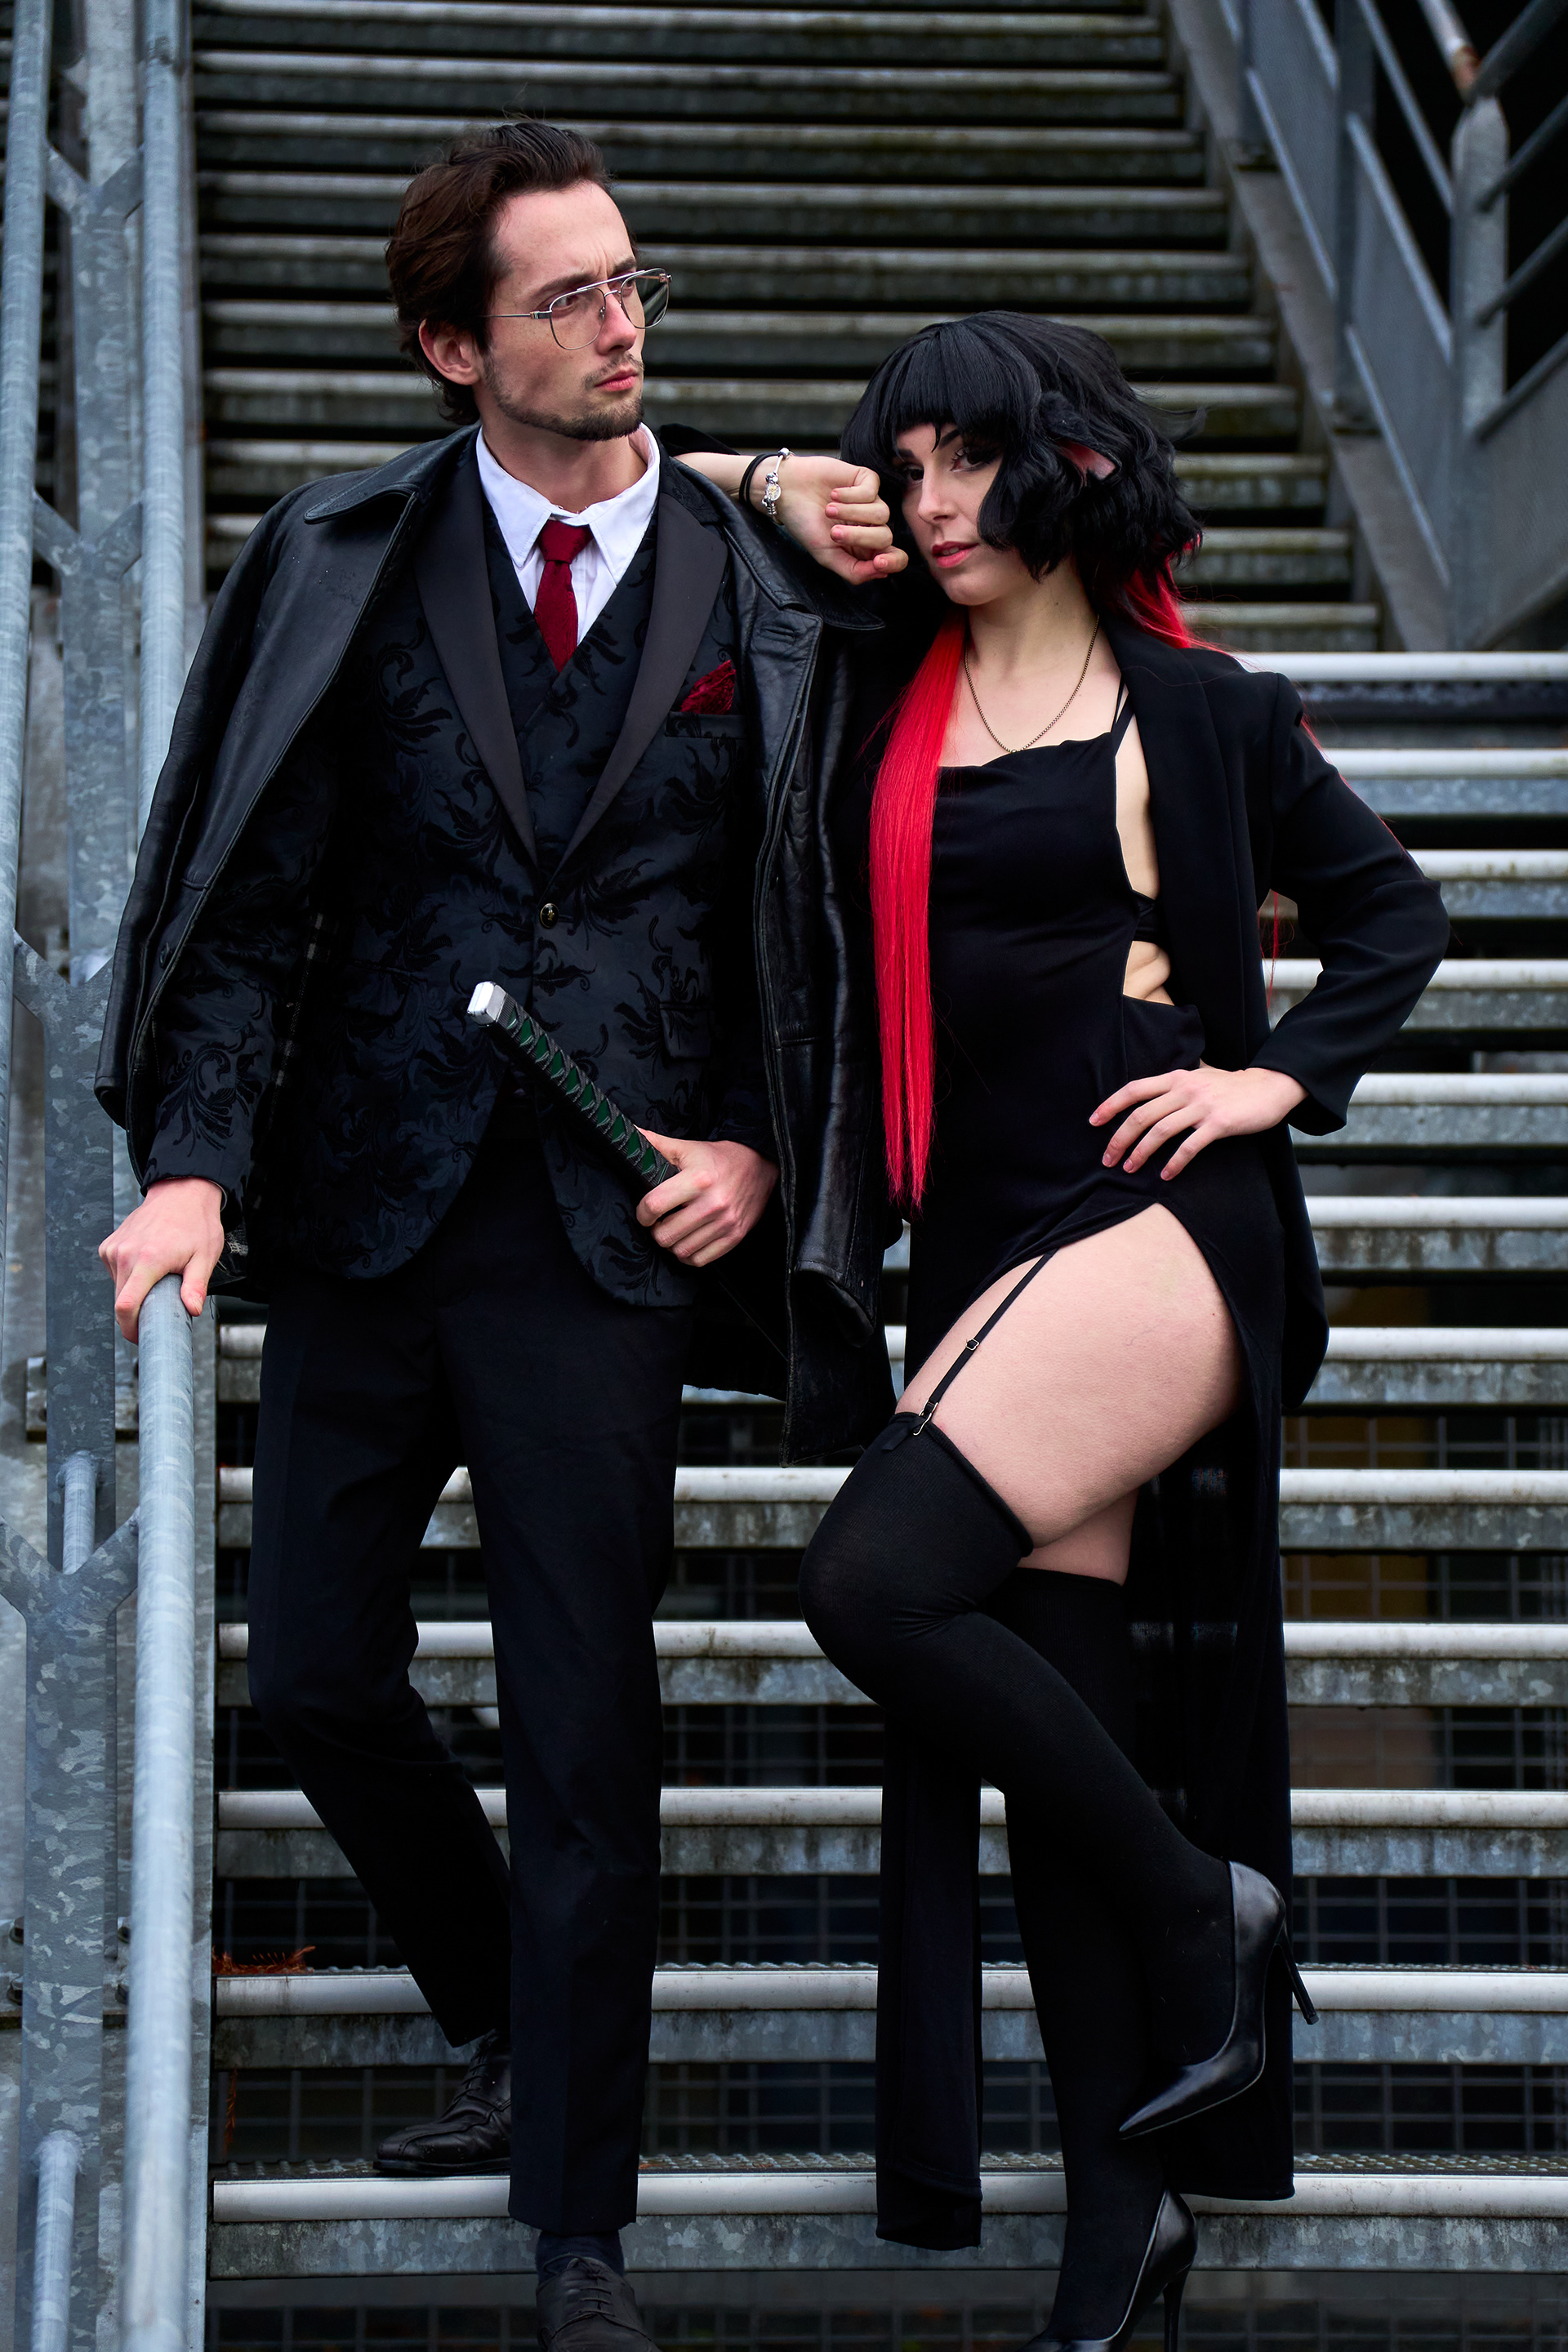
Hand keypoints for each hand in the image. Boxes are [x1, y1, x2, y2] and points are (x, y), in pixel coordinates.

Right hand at [99, 1176, 224, 1339]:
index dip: (130, 1328)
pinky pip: (115, 1274)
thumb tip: (191, 1310)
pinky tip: (147, 1266)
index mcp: (148, 1259)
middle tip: (160, 1311)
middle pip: (120, 1301)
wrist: (180, 1193)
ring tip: (158, 1280)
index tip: (141, 1337)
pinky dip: (129, 1278)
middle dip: (136, 1314)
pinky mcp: (109, 1246)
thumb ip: (195, 1286)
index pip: (126, 1305)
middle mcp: (125, 1254)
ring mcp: (114, 1249)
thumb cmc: (196, 1223)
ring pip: (118, 1288)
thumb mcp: (204, 1257)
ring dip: (134, 1294)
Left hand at [634, 1135, 777, 1265]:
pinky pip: (700, 1260)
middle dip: (656, 1230)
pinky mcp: (735, 1236)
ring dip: (671, 1244)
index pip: (654, 1205)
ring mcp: (725, 1223)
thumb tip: (627, 1135)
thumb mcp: (687, 1148)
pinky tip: (687, 1241)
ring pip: (681, 1251)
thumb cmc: (718, 1158)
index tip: (645, 1212)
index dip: (642, 1213)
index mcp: (698, 1179)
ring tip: (673, 1230)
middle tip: (659, 1222)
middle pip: (665, 1235)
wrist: (760, 1166)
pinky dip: (688, 1255)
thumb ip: (656, 1145)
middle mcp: (713, 1203)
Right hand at [769, 457, 908, 583]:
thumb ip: (854, 571)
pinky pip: (872, 491)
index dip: (893, 562)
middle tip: (833, 532)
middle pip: (886, 537)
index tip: (879, 562)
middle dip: (859, 537)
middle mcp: (871, 526)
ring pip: (881, 514)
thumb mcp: (826, 556)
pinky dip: (850, 495)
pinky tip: (833, 493)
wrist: (788, 492)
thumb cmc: (804, 524)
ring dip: (851, 513)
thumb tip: (883, 572)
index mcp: (864, 548)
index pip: (895, 558)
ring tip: (828, 510)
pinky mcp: (866, 481)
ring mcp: (871, 503)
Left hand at [1090, 1062, 1307, 1179]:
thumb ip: (1178, 1082)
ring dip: (1141, 1153)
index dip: (1110, 1105)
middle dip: (1119, 1139)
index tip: (1093, 1122)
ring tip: (1129, 1169)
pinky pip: (1189, 1146)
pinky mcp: (1218, 1123)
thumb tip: (1156, 1089)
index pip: (1134, 1089)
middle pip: (1141, 1115)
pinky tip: (1166, 1176)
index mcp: (1176, 1078)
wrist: (1269, 1088)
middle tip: (1108, 1159)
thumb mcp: (1201, 1075)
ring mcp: (1201, 1106)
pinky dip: (1175, 1163)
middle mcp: (1185, 1089)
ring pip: (1160, 1131)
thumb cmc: (1232, 1086)